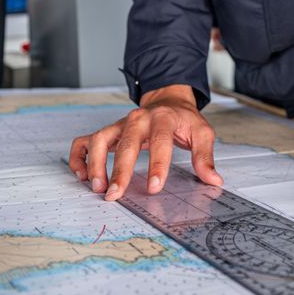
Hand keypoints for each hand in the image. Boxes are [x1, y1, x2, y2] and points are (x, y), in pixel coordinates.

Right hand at [69, 84, 222, 201]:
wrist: (168, 100)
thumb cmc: (183, 119)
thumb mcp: (201, 133)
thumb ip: (204, 156)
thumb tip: (213, 180)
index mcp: (163, 118)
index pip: (160, 142)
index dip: (157, 166)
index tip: (154, 188)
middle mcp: (137, 119)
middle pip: (125, 144)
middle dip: (119, 171)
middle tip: (115, 194)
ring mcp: (120, 124)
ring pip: (99, 140)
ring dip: (96, 164)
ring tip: (98, 187)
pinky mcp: (108, 130)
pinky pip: (85, 141)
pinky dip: (80, 157)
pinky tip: (82, 175)